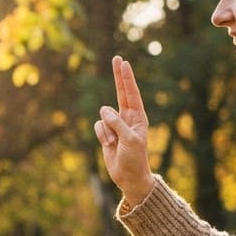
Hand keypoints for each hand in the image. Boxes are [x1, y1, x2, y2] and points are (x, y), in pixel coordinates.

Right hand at [93, 56, 155, 205]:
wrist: (128, 176)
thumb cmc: (135, 158)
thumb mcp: (129, 139)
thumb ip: (117, 123)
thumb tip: (103, 110)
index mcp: (138, 117)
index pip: (131, 93)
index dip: (126, 78)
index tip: (123, 62)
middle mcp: (127, 117)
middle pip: (120, 92)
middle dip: (118, 76)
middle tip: (117, 58)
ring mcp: (116, 125)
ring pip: (104, 116)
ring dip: (107, 130)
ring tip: (115, 143)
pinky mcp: (106, 134)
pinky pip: (98, 127)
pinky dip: (102, 136)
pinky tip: (110, 146)